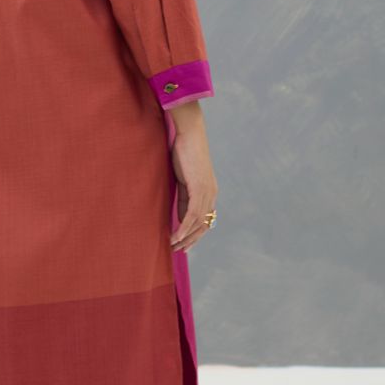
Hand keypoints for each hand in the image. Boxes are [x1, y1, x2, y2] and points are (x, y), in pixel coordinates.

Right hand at [169, 123, 216, 252]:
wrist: (188, 134)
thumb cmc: (183, 152)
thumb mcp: (183, 179)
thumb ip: (184, 197)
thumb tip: (180, 215)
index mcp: (209, 191)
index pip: (204, 219)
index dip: (194, 234)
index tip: (183, 244)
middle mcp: (211, 194)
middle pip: (203, 225)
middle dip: (191, 240)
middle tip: (177, 250)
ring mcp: (207, 192)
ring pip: (198, 222)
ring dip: (186, 237)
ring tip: (173, 245)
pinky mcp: (199, 188)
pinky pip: (193, 214)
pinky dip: (184, 227)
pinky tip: (177, 236)